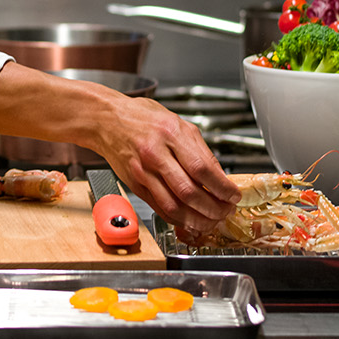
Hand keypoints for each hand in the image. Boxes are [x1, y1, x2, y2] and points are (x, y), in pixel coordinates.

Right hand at [0, 62, 238, 236]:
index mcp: (171, 133)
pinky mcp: (134, 184)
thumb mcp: (177, 122)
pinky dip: (178, 219)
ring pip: (174, 206)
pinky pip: (160, 208)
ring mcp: (143, 170)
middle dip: (213, 208)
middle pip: (190, 192)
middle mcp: (156, 153)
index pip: (203, 168)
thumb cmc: (142, 117)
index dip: (222, 188)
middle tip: (225, 212)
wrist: (105, 118)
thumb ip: (198, 148)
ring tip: (211, 220)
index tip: (233, 196)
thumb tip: (219, 176)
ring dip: (197, 219)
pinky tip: (190, 219)